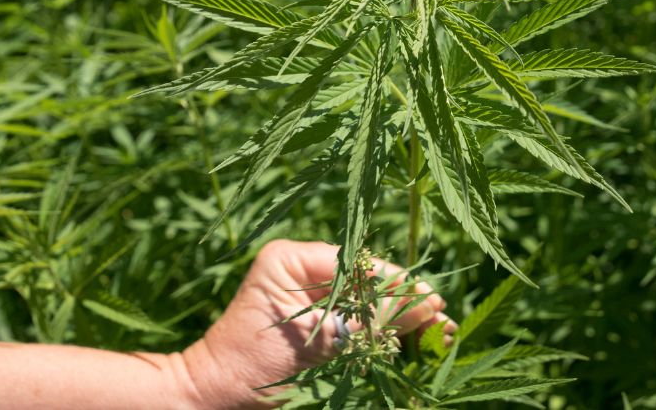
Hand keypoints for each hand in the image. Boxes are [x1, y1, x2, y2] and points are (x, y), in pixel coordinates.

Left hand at [180, 240, 455, 408]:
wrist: (212, 399)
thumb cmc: (251, 366)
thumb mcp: (314, 342)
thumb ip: (365, 323)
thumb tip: (422, 307)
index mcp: (292, 260)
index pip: (359, 266)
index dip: (399, 286)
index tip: (432, 303)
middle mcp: (302, 272)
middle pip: (368, 283)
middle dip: (406, 306)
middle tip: (443, 323)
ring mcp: (309, 298)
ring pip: (368, 305)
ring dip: (402, 322)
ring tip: (439, 335)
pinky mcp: (315, 325)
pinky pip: (358, 324)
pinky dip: (384, 336)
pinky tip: (414, 344)